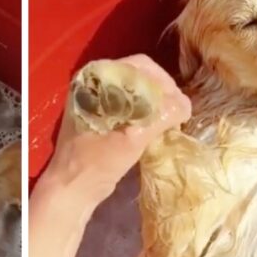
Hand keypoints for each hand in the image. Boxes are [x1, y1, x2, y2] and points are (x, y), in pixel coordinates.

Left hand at [44, 54, 191, 201]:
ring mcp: (96, 101)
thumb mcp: (132, 140)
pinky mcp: (101, 117)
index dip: (163, 82)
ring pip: (135, 92)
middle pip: (138, 76)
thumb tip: (185, 105)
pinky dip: (145, 112)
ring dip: (155, 103)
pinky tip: (156, 126)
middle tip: (177, 111)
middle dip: (161, 92)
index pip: (138, 66)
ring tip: (169, 119)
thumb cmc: (96, 163)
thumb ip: (159, 118)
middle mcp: (93, 84)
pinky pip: (129, 106)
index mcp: (94, 80)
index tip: (177, 102)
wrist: (71, 190)